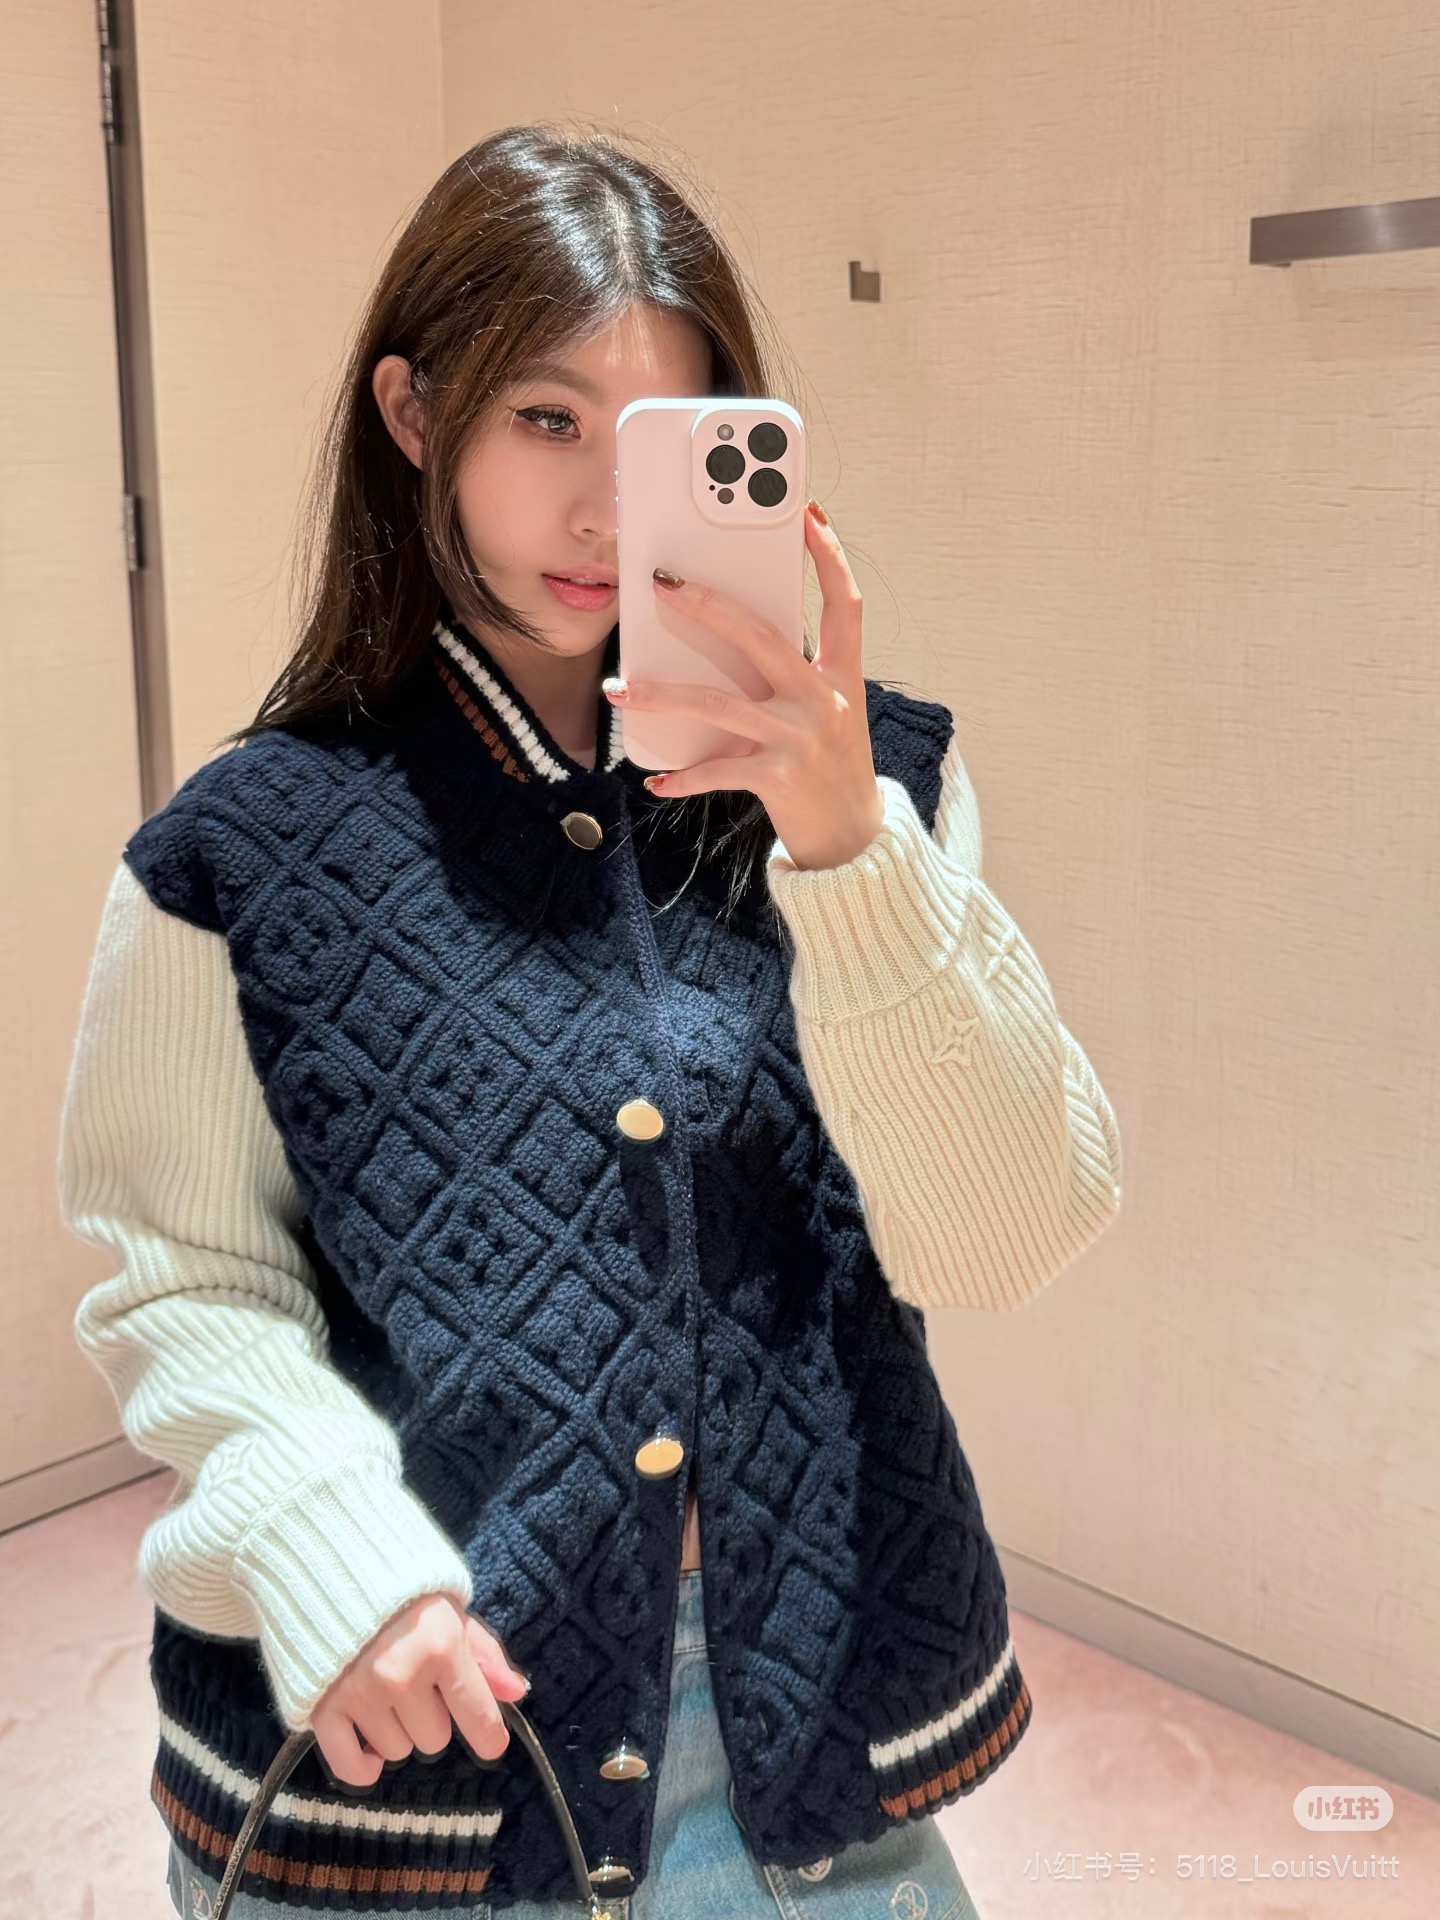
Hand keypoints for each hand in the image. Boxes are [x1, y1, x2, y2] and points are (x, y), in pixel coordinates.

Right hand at [309, 1591, 529, 1789]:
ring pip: (396, 1751)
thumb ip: (485, 1654)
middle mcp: (402, 1675)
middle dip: (431, 1717)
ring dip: (396, 1731)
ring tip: (386, 1693)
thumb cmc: (404, 1595)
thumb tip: (516, 1692)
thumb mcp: (452, 1612)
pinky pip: (350, 1768)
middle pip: (434, 1740)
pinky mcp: (323, 1708)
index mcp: (442, 1647)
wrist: (335, 1571)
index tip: (491, 1743)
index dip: (489, 1736)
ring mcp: (361, 1695)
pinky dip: (363, 1766)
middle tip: (417, 1685)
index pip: (477, 1716)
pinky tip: (369, 1745)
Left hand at [603, 499, 885, 871]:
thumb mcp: (830, 715)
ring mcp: (801, 738)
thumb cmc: (832, 771)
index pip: (845, 604)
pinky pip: (717, 770)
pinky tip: (656, 781)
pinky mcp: (779, 778)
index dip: (829, 558)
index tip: (806, 517)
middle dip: (708, 605)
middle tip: (663, 583)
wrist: (856, 843)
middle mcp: (825, 701)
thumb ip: (794, 679)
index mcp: (843, 677)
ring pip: (719, 704)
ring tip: (620, 689)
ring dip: (662, 695)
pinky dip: (683, 778)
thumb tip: (729, 641)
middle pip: (761, 636)